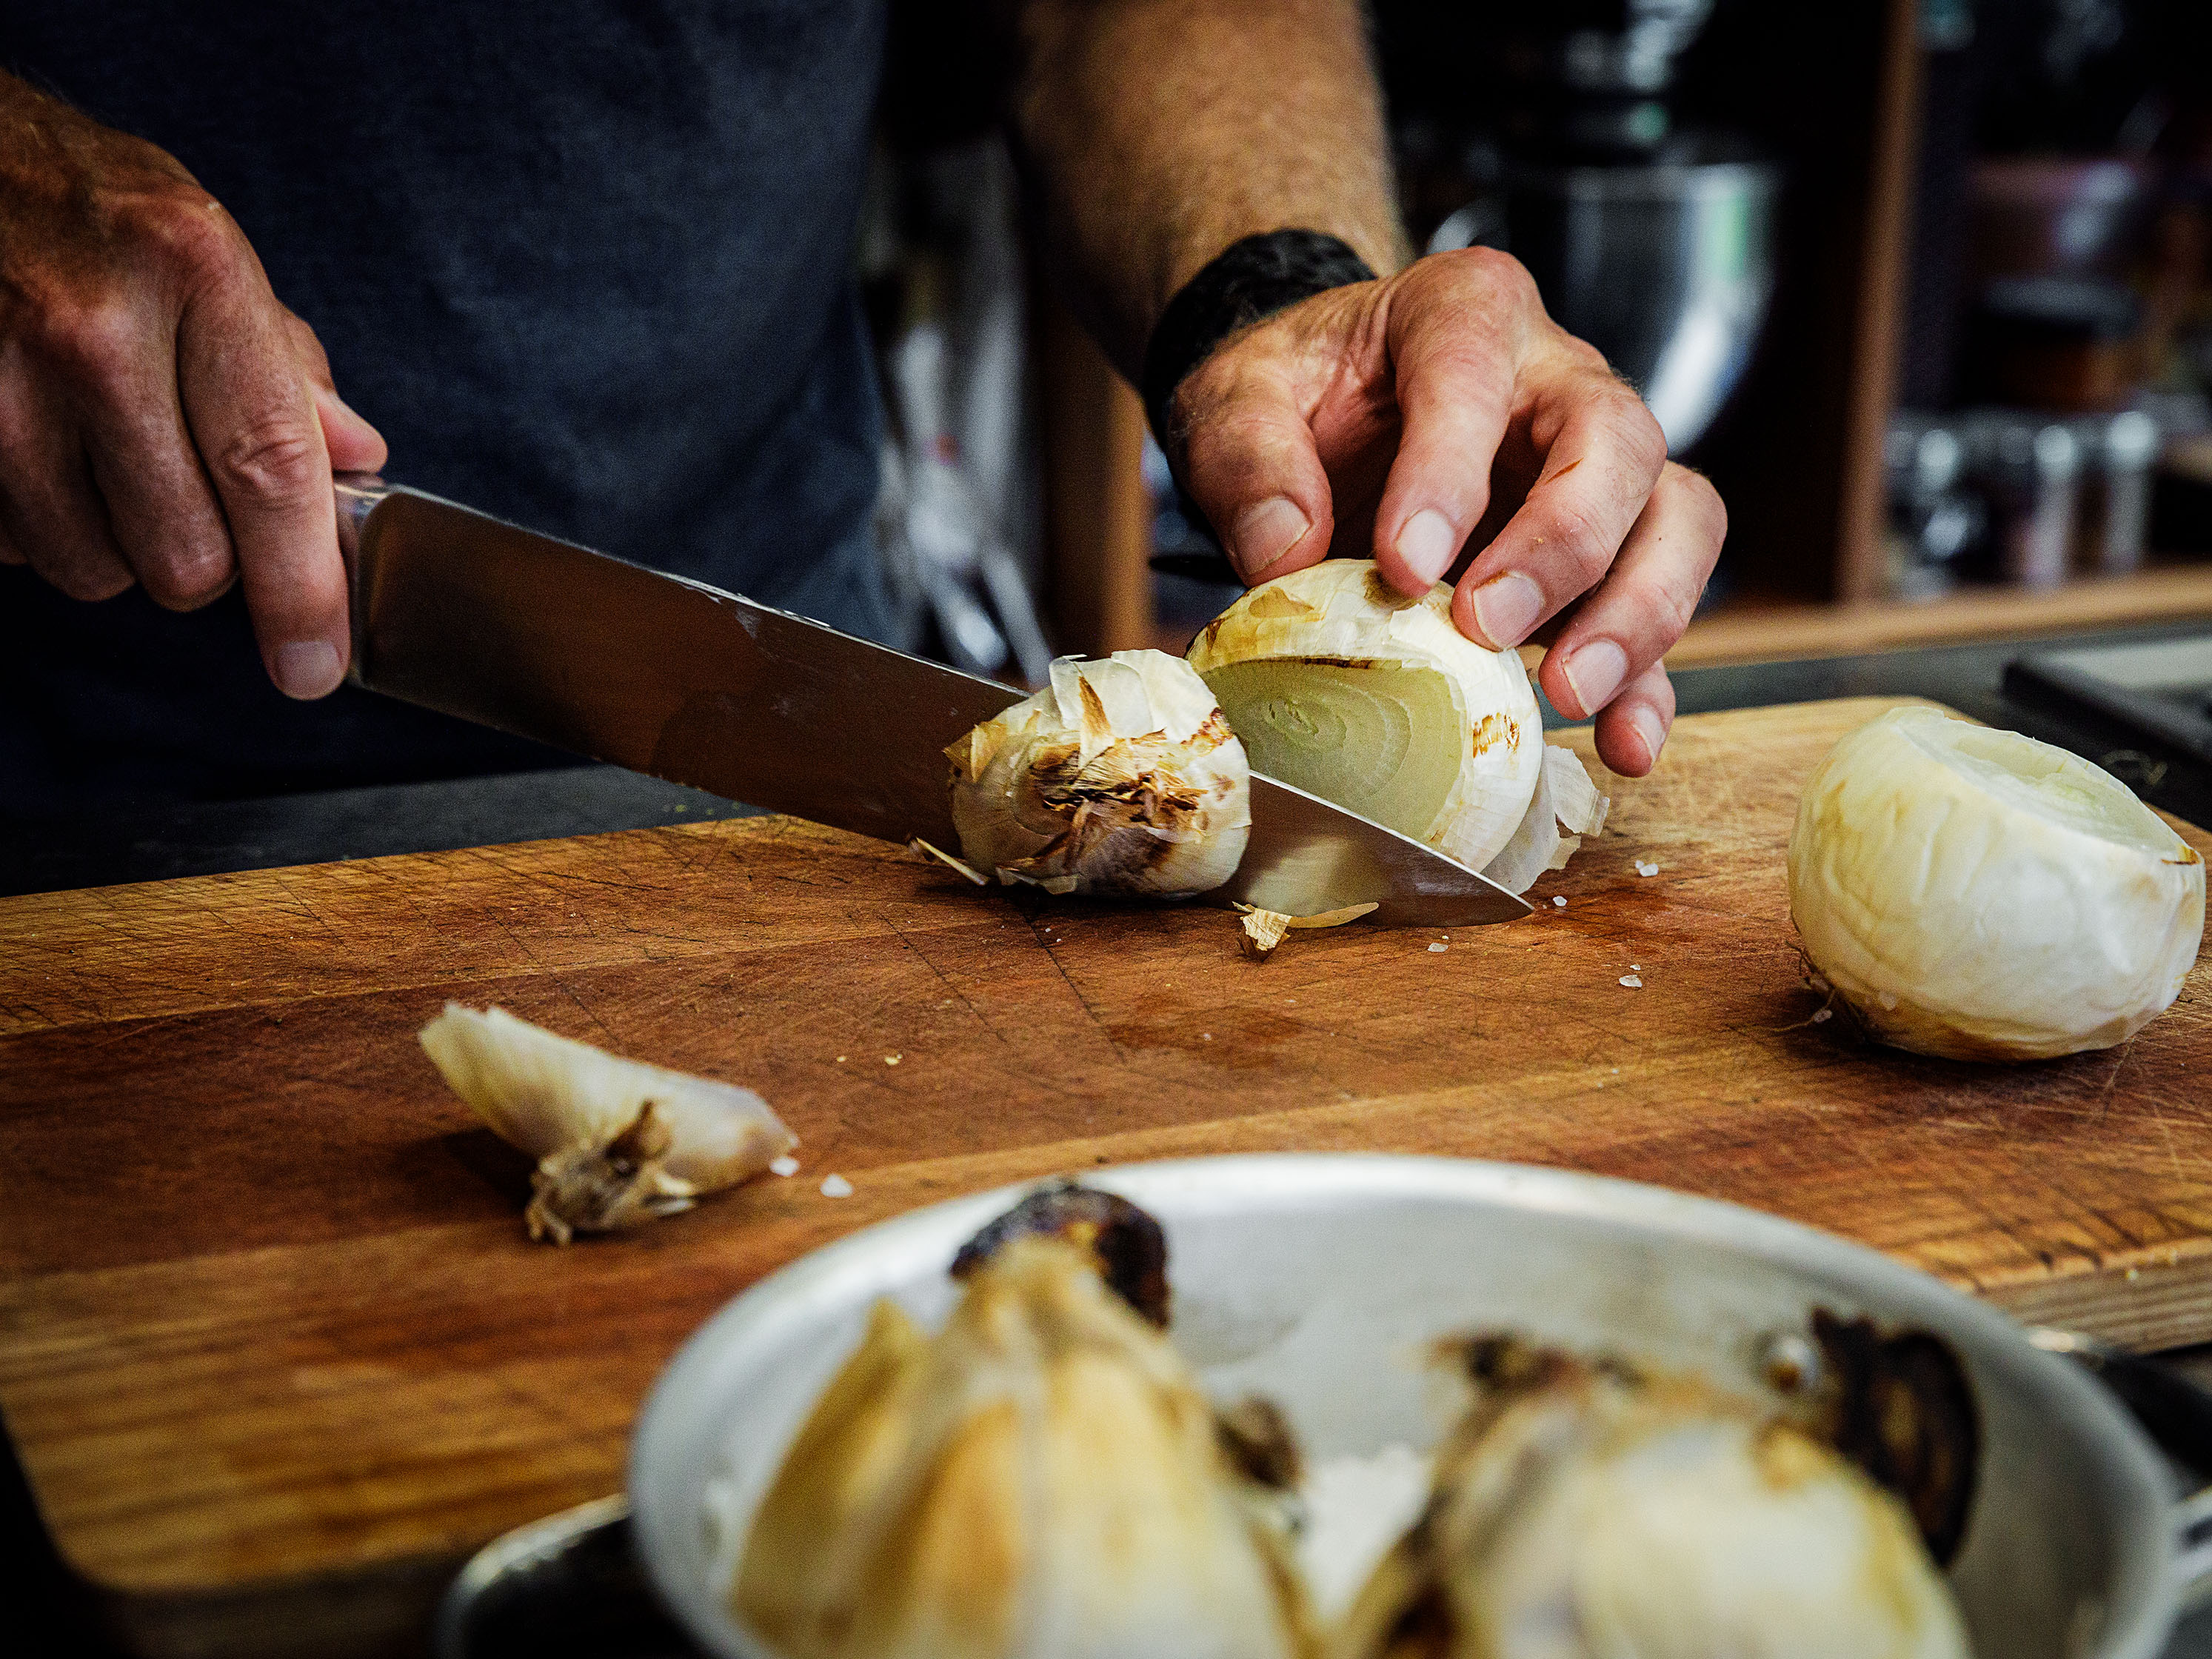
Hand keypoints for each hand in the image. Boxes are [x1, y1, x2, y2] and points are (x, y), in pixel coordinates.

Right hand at [0, 79, 385, 698]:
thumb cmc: (87, 208)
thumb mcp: (206, 253)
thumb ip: (286, 368)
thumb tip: (355, 465)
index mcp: (194, 274)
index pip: (271, 474)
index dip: (301, 592)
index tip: (314, 666)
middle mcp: (94, 329)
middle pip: (185, 556)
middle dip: (204, 558)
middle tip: (187, 489)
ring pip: (95, 568)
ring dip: (114, 543)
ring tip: (102, 455)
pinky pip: (14, 545)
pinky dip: (38, 522)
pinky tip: (39, 447)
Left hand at [1165, 245, 1723, 776]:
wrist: (1324, 413)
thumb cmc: (1298, 396)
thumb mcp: (1237, 398)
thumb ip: (1247, 458)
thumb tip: (1284, 550)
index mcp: (1465, 313)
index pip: (1474, 372)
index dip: (1447, 471)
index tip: (1400, 564)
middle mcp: (1560, 379)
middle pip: (1615, 441)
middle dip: (1563, 541)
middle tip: (1487, 624)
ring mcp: (1602, 469)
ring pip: (1677, 518)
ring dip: (1636, 613)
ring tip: (1566, 692)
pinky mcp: (1610, 554)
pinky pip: (1659, 608)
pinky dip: (1650, 683)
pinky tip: (1623, 745)